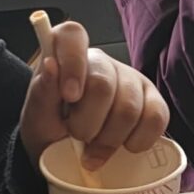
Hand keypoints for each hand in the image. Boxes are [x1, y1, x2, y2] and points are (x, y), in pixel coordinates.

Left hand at [21, 17, 167, 171]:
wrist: (67, 157)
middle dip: (87, 123)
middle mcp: (103, 63)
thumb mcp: (37, 117)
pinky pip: (156, 119)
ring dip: (109, 140)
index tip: (70, 97)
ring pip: (129, 108)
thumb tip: (51, 66)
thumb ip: (42, 93)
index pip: (73, 36)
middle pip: (103, 85)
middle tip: (77, 137)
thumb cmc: (51, 131)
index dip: (72, 63)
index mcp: (69, 56)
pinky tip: (124, 147)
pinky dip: (138, 141)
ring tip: (95, 148)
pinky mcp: (154, 102)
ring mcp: (132, 80)